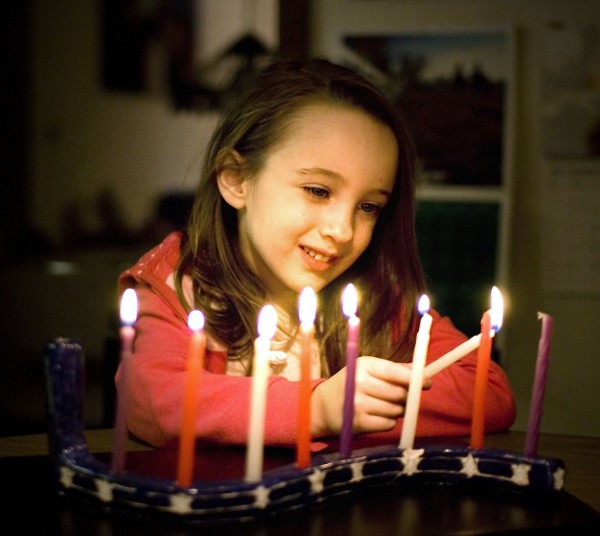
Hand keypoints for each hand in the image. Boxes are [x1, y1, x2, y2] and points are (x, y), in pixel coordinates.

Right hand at [311, 356, 430, 437]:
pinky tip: (376, 416)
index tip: (427, 382)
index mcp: (364, 365)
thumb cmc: (350, 384)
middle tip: (400, 397)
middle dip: (405, 397)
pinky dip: (388, 421)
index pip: (395, 372)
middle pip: (400, 393)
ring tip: (383, 406)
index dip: (415, 379)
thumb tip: (422, 370)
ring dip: (397, 410)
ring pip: (396, 410)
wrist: (322, 406)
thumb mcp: (367, 370)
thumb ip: (394, 369)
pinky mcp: (359, 423)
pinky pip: (389, 424)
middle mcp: (360, 383)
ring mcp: (358, 404)